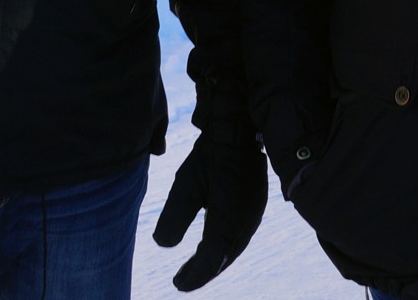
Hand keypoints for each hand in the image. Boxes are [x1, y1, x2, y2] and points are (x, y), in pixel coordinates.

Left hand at [152, 138, 267, 290]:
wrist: (239, 132)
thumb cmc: (210, 157)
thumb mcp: (186, 184)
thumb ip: (175, 216)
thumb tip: (163, 244)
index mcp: (229, 219)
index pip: (211, 257)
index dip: (195, 274)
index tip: (177, 285)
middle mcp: (245, 223)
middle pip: (223, 258)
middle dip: (202, 273)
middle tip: (181, 282)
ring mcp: (253, 216)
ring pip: (232, 250)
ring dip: (213, 263)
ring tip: (192, 271)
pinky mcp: (254, 209)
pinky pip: (238, 239)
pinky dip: (223, 250)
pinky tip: (211, 249)